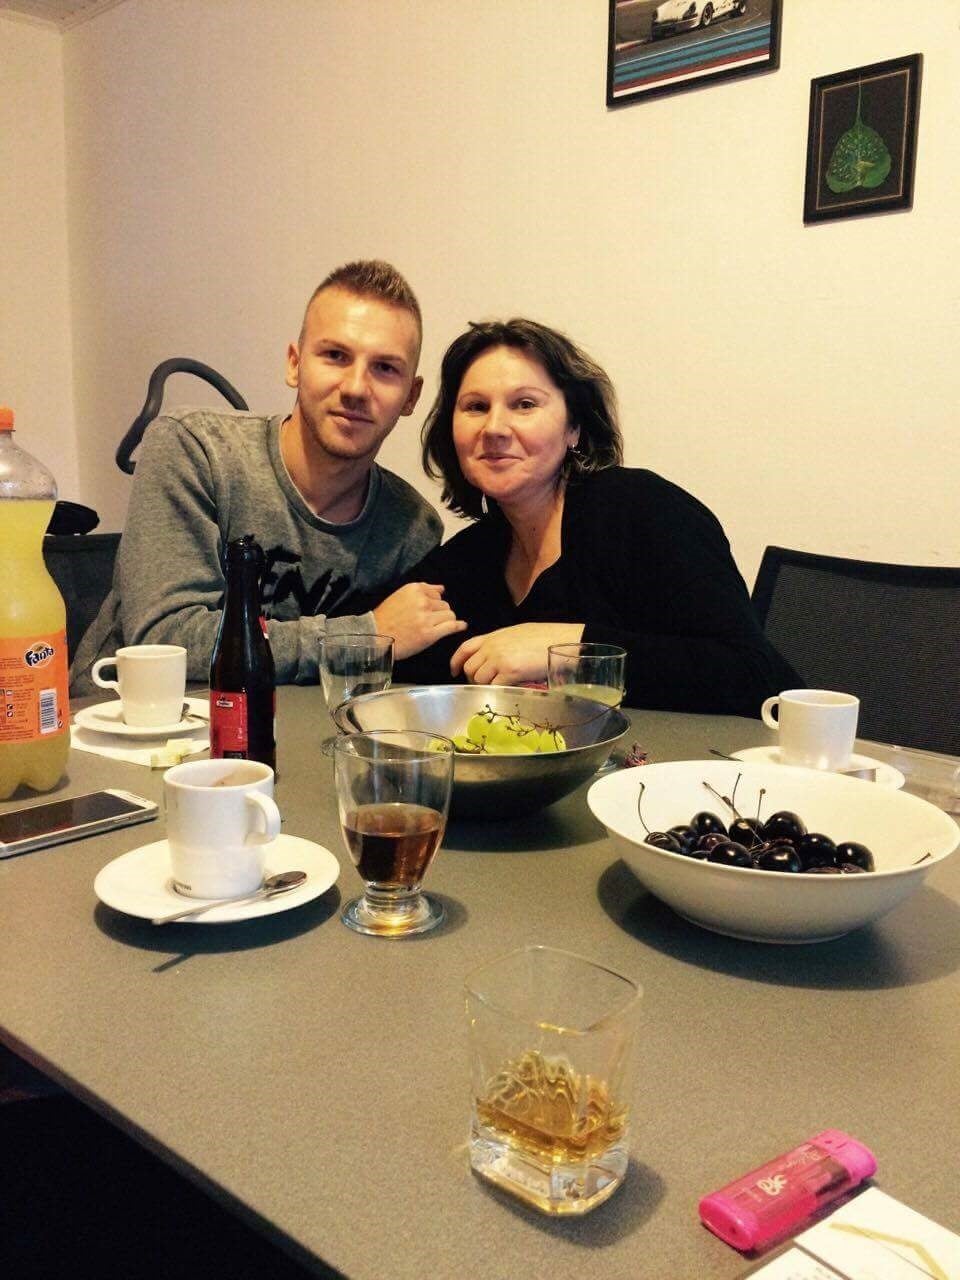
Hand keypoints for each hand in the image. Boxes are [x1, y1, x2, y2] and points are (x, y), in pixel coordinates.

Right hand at [372, 583, 465, 659]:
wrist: (375, 637)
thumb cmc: (386, 618)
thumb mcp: (400, 596)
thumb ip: (422, 590)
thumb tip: (442, 588)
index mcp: (414, 589)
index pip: (437, 593)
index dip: (435, 603)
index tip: (430, 611)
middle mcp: (421, 601)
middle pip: (445, 605)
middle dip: (440, 613)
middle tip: (430, 622)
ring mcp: (426, 618)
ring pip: (449, 615)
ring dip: (446, 621)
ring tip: (437, 627)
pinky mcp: (429, 634)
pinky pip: (451, 626)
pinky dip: (458, 626)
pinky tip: (461, 626)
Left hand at [450, 622, 583, 685]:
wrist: (562, 641)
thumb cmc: (545, 637)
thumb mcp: (516, 633)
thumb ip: (500, 643)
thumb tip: (492, 657)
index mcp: (493, 636)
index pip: (465, 648)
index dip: (456, 661)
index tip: (454, 672)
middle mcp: (492, 647)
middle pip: (469, 668)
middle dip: (473, 679)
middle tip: (485, 684)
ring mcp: (500, 659)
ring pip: (479, 679)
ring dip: (486, 686)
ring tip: (500, 686)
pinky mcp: (510, 672)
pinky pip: (494, 686)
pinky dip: (498, 690)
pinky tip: (508, 688)